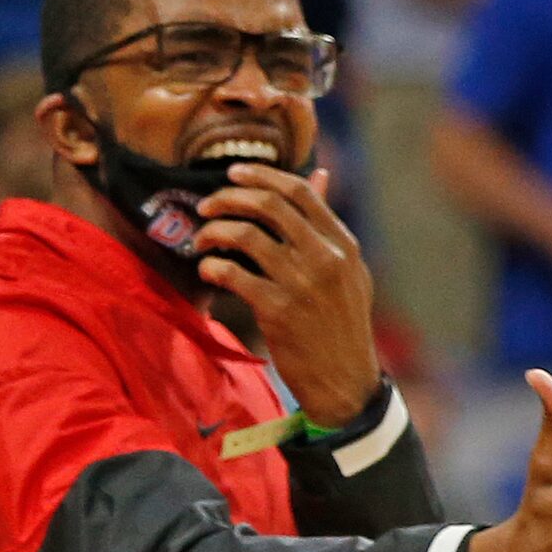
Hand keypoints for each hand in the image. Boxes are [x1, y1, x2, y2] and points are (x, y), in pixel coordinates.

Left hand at [194, 164, 383, 426]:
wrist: (345, 378)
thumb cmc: (342, 322)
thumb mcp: (348, 269)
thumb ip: (328, 225)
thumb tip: (322, 175)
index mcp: (343, 244)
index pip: (300, 191)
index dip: (261, 175)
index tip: (233, 173)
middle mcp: (326, 258)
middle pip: (269, 205)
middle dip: (228, 197)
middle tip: (206, 205)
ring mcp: (302, 283)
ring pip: (245, 235)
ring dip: (213, 231)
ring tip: (203, 240)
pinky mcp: (278, 310)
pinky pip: (231, 274)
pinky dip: (212, 267)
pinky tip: (209, 272)